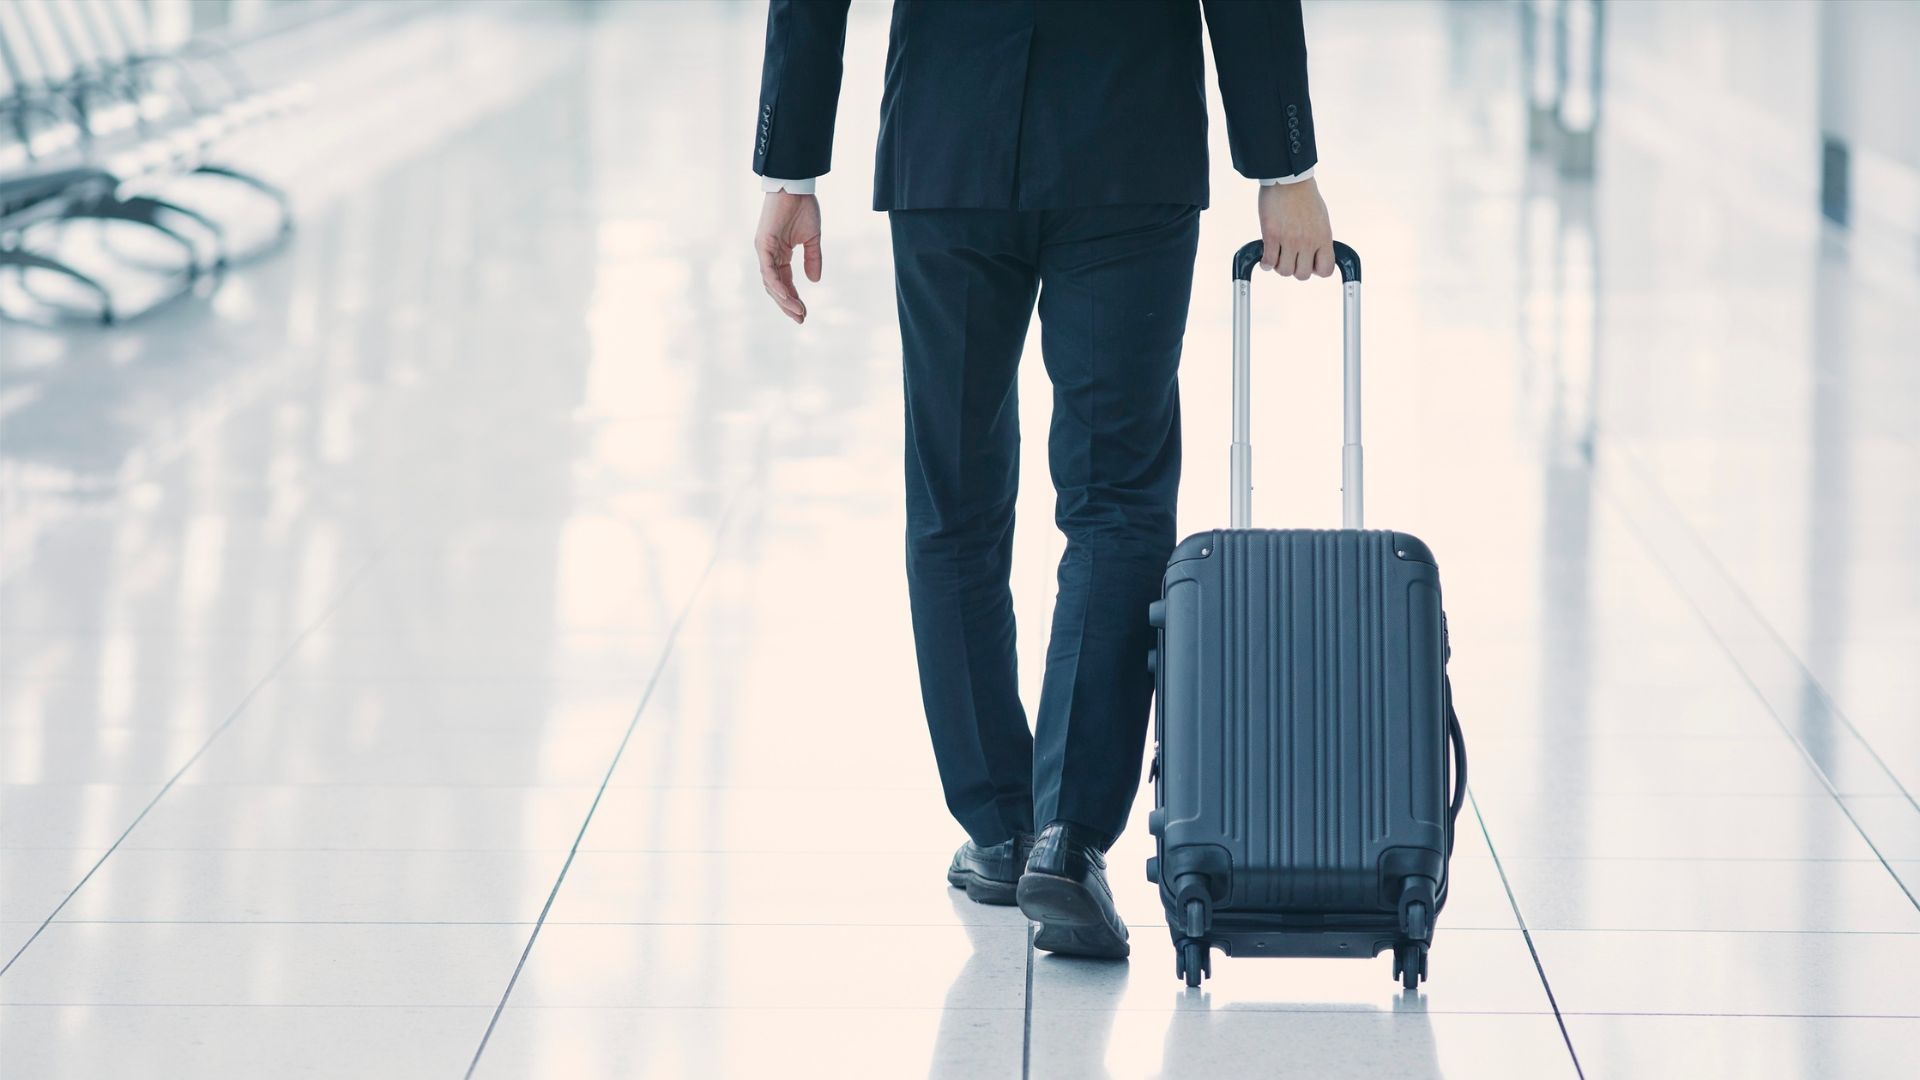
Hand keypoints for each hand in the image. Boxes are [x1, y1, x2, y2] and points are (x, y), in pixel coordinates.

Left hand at [755, 191, 821, 323]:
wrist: (796, 186)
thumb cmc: (802, 207)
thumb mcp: (812, 238)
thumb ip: (813, 259)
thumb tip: (815, 280)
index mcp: (779, 254)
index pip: (785, 282)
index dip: (794, 298)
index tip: (804, 313)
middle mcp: (769, 255)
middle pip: (776, 287)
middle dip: (787, 305)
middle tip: (800, 319)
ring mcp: (764, 250)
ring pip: (770, 283)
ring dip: (784, 299)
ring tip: (797, 312)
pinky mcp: (763, 244)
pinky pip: (768, 270)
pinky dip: (777, 285)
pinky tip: (787, 297)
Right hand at [1257, 177, 1332, 280]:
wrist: (1288, 179)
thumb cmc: (1304, 195)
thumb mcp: (1321, 218)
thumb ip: (1319, 238)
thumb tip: (1315, 252)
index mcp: (1323, 237)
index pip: (1326, 270)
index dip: (1316, 270)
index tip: (1309, 262)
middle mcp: (1308, 241)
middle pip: (1302, 275)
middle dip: (1295, 269)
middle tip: (1290, 258)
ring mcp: (1290, 240)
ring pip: (1284, 271)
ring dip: (1279, 266)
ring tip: (1277, 256)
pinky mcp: (1272, 236)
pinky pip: (1269, 262)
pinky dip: (1266, 264)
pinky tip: (1265, 258)